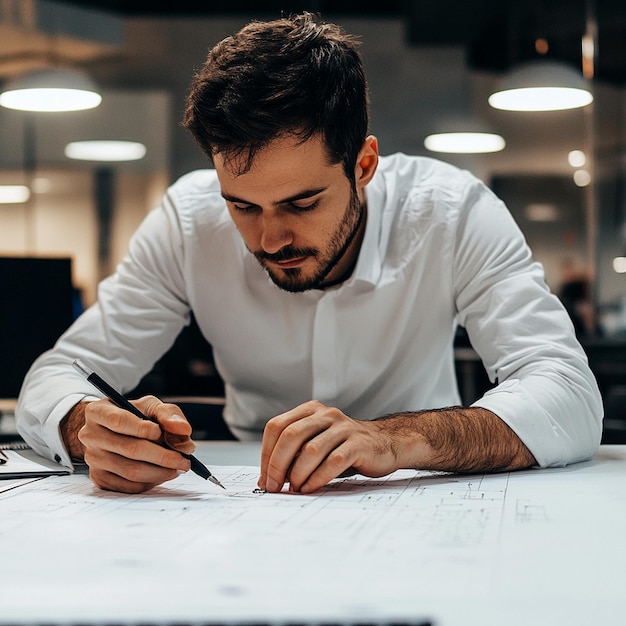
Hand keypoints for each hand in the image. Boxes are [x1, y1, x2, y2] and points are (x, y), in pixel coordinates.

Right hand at [69, 396, 194, 492]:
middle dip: (163, 456)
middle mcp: (90, 436)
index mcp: (97, 412)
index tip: (161, 432)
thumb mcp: (149, 406)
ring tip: (177, 467)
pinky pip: (129, 486)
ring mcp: (93, 460)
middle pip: (129, 449)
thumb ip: (168, 414)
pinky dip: (151, 482)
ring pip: (131, 471)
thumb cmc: (133, 415)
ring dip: (161, 472)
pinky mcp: (99, 478)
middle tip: (184, 460)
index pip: (119, 421)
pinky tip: (162, 473)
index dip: (143, 428)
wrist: (110, 430)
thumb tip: (183, 429)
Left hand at [258, 400, 401, 493]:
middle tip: (274, 486)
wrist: (385, 444)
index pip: (277, 427)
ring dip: (297, 474)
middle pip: (290, 435)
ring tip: (294, 489)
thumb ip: (293, 455)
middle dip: (277, 464)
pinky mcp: (358, 444)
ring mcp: (343, 427)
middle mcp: (325, 414)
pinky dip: (317, 478)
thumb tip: (267, 478)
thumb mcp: (316, 444)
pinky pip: (333, 461)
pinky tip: (310, 488)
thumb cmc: (345, 448)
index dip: (266, 453)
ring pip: (310, 449)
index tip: (264, 477)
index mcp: (310, 410)